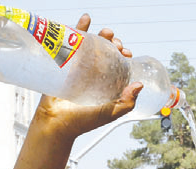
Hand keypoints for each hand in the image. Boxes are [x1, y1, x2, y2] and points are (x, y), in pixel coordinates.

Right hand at [32, 14, 142, 138]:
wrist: (56, 123)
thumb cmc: (83, 122)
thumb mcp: (110, 113)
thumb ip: (127, 103)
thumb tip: (139, 85)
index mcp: (106, 85)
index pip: (118, 65)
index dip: (123, 56)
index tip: (127, 53)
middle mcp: (93, 75)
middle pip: (105, 53)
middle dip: (114, 44)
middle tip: (116, 43)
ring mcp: (78, 69)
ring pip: (91, 46)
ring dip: (100, 35)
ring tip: (107, 32)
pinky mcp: (63, 63)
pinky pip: (71, 43)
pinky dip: (79, 28)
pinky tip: (86, 19)